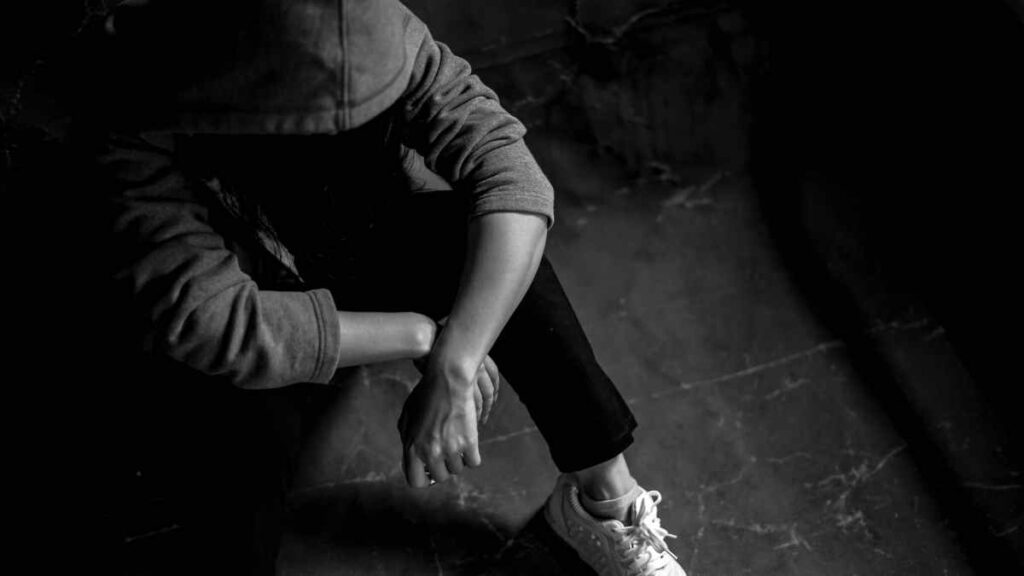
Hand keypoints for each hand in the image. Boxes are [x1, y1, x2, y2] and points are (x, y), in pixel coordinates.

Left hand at [398, 364, 481, 487]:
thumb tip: (410, 452)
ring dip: (459, 459)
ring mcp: (450, 449)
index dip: (424, 478)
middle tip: (446, 452)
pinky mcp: (469, 443)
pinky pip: (474, 463)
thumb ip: (407, 436)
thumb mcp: (407, 414)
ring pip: (458, 469)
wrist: (448, 380)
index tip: (430, 470)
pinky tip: (470, 443)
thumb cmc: (426, 394)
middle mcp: (430, 452)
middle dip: (444, 467)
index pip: (416, 482)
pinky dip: (473, 456)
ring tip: (457, 441)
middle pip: (441, 477)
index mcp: (412, 448)